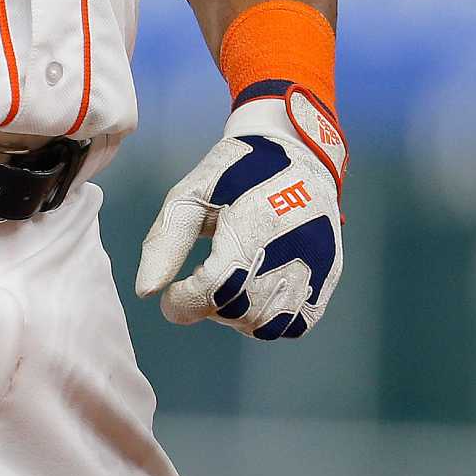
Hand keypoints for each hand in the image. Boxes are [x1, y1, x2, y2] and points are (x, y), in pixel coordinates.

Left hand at [135, 90, 345, 341]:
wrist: (296, 150)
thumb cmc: (236, 171)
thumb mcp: (191, 193)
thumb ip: (166, 241)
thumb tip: (146, 291)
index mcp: (252, 224)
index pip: (213, 290)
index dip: (183, 303)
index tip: (171, 297)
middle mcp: (291, 249)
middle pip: (239, 310)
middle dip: (208, 306)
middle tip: (198, 283)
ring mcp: (316, 265)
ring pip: (268, 324)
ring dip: (237, 317)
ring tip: (226, 289)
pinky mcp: (329, 274)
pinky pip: (297, 322)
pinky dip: (269, 319)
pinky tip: (252, 295)